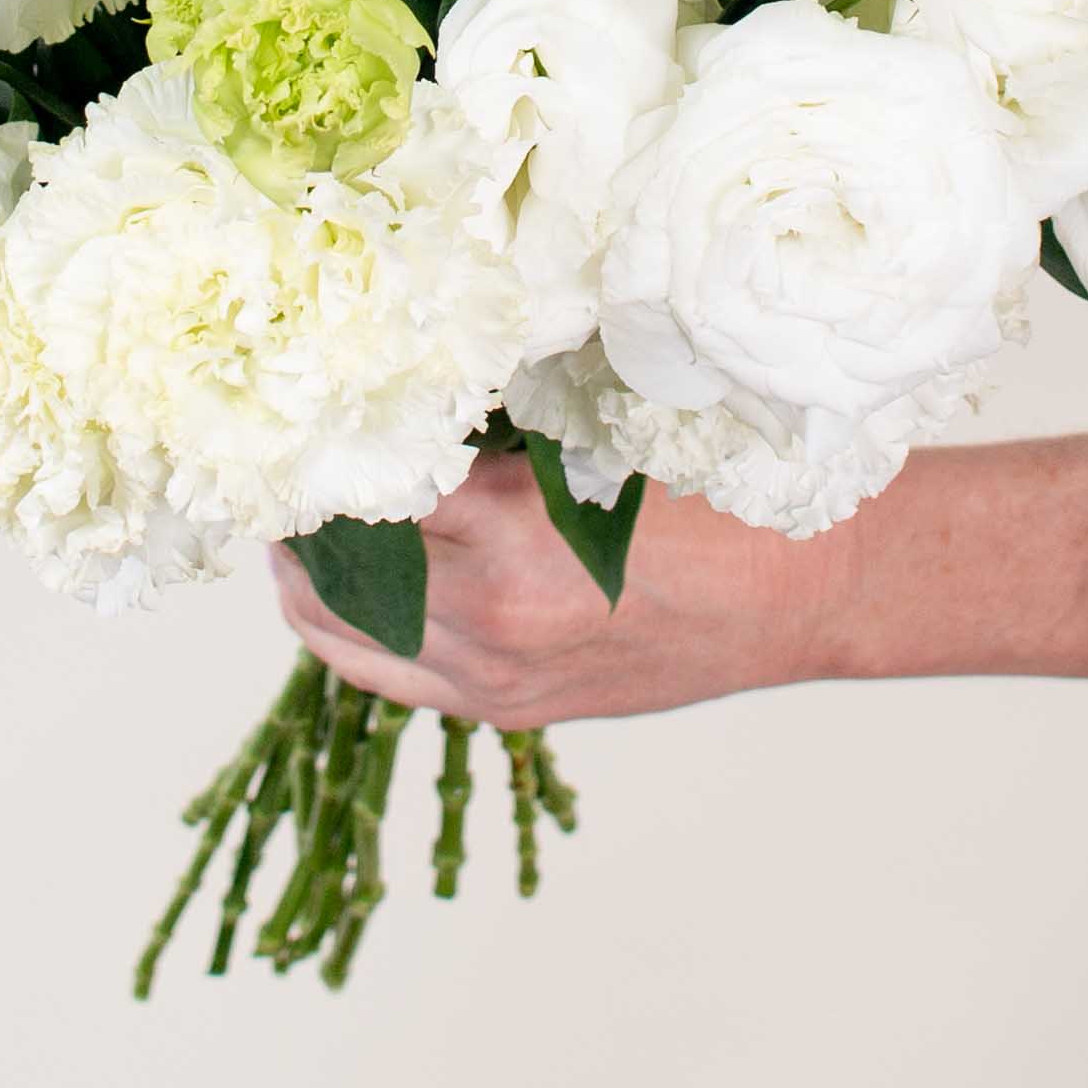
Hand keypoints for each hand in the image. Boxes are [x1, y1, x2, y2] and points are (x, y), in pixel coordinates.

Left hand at [268, 450, 849, 727]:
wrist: (803, 590)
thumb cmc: (719, 493)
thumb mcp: (605, 427)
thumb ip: (503, 419)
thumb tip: (407, 376)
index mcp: (508, 535)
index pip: (366, 483)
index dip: (326, 442)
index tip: (299, 403)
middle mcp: (485, 619)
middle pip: (332, 564)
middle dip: (302, 509)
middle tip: (284, 455)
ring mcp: (492, 677)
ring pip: (344, 630)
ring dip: (311, 571)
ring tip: (299, 516)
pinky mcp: (505, 710)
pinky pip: (386, 673)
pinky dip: (351, 624)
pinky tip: (343, 579)